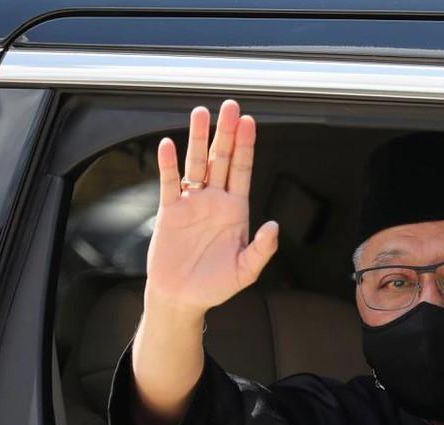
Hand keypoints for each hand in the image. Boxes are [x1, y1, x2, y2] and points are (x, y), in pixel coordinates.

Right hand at [145, 100, 277, 314]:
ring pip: (196, 164)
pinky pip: (169, 182)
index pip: (243, 171)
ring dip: (198, 139)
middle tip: (230, 106)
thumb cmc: (216, 286)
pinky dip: (169, 164)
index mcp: (236, 211)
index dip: (247, 147)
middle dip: (226, 133)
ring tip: (200, 113)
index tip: (249, 122)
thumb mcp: (245, 270)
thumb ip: (261, 249)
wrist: (182, 298)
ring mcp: (192, 203)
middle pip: (222, 159)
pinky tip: (169, 145)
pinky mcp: (169, 211)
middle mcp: (215, 201)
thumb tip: (274, 226)